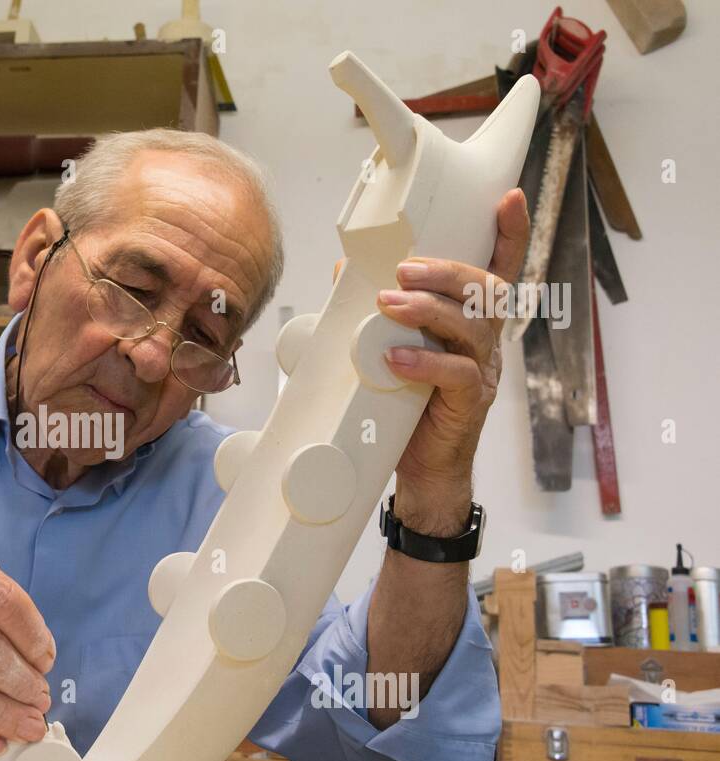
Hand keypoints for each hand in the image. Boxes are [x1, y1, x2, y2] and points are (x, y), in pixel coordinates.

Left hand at [374, 188, 529, 529]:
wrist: (419, 468)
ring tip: (389, 305)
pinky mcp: (470, 403)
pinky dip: (424, 363)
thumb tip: (344, 270)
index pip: (499, 269)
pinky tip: (394, 358)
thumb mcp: (389, 347)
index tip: (510, 197)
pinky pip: (457, 376)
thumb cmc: (407, 402)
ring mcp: (483, 371)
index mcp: (471, 321)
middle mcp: (486, 340)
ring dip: (428, 310)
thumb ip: (376, 312)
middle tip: (403, 269)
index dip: (510, 234)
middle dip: (446, 272)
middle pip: (485, 290)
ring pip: (471, 327)